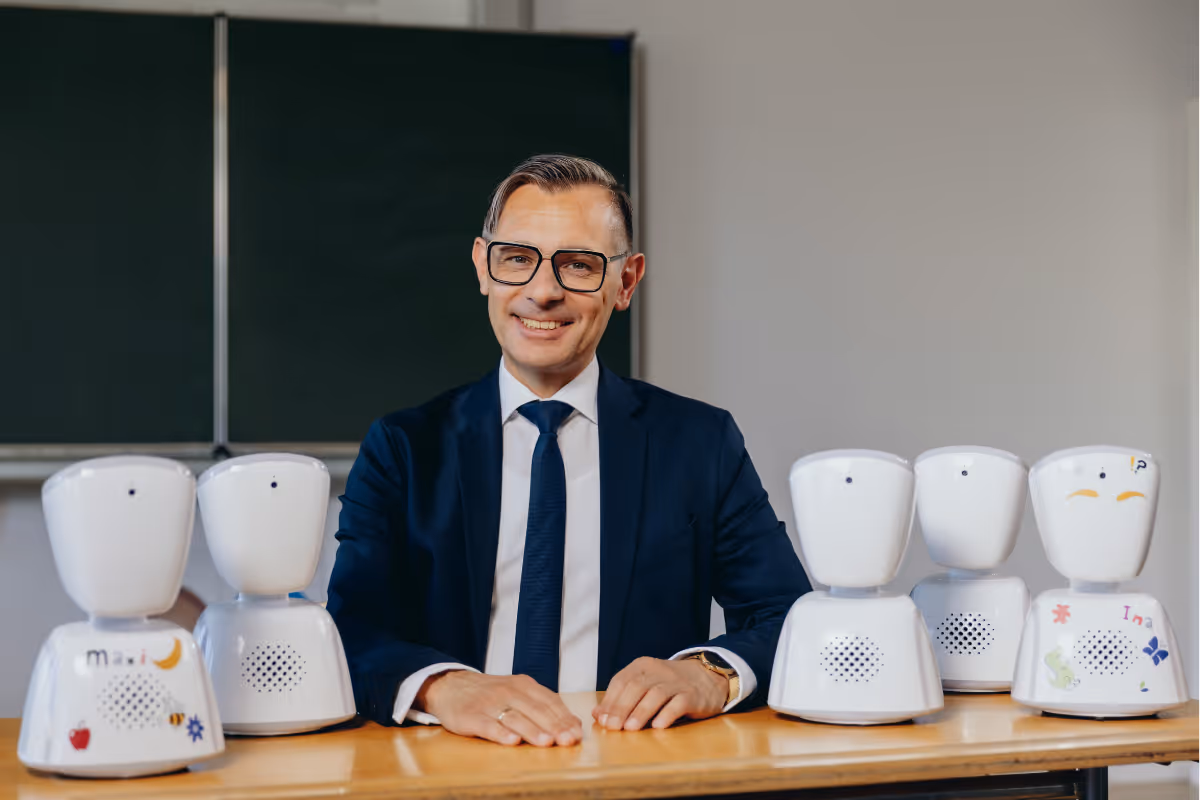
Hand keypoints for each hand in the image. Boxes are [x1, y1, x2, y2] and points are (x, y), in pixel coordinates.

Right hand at [415, 671, 582, 746]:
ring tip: (546, 742)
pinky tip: (512, 741)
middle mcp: (508, 691)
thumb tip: (573, 725)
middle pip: (535, 710)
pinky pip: (488, 725)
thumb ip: (543, 706)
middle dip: (554, 726)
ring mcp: (490, 703)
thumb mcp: (518, 692)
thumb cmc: (492, 694)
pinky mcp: (471, 716)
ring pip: (515, 717)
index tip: (576, 733)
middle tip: (568, 740)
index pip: (549, 701)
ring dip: (532, 730)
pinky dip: (501, 733)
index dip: (564, 718)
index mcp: (523, 685)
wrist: (452, 686)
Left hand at [592, 656, 728, 731]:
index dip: (610, 701)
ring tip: (630, 728)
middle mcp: (658, 671)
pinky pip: (678, 703)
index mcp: (642, 666)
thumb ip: (622, 698)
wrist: (707, 677)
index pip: (621, 681)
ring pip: (656, 694)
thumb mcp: (644, 685)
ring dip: (641, 712)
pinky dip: (667, 714)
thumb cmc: (669, 685)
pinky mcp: (692, 695)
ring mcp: (676, 682)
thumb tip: (597, 715)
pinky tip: (658, 726)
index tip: (601, 719)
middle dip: (622, 708)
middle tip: (612, 727)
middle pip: (636, 687)